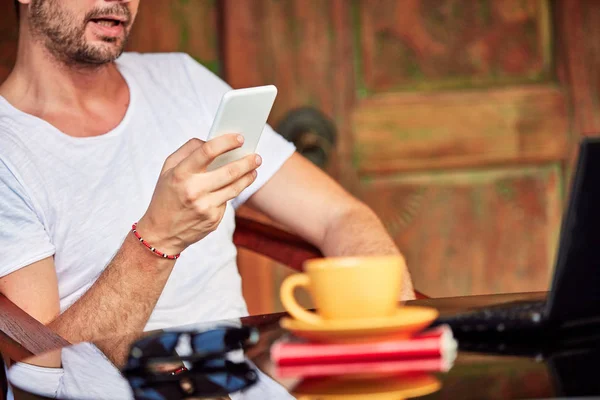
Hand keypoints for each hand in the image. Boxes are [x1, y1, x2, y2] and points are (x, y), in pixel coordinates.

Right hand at [136, 134, 260, 254]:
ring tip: (254, 169)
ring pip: (235, 187)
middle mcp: (193, 190)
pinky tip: (233, 187)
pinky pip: (227, 201)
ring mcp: (205, 207)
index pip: (207, 152)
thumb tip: (211, 140)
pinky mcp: (213, 219)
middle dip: (247, 161)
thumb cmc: (166, 196)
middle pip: (229, 171)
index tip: (239, 138)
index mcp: (180, 174)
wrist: (161, 233)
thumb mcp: (167, 170)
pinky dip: (231, 193)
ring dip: (248, 176)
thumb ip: (188, 151)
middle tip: (256, 156)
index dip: (226, 142)